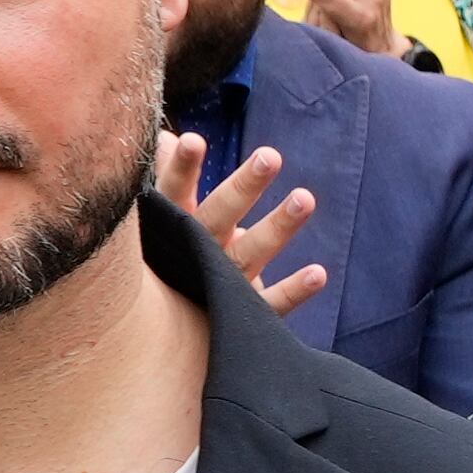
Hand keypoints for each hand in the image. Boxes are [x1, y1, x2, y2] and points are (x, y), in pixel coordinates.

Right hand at [155, 131, 326, 315]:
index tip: (194, 141)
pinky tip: (319, 274)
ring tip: (306, 197)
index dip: (182, 168)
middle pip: (219, 216)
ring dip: (278, 227)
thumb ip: (166, 177)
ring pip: (249, 253)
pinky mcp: (239, 313)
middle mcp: (193, 254)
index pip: (174, 190)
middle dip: (243, 187)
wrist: (153, 336)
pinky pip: (269, 303)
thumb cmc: (161, 261)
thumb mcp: (158, 219)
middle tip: (270, 156)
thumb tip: (166, 137)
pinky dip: (293, 291)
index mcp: (171, 227)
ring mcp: (216, 285)